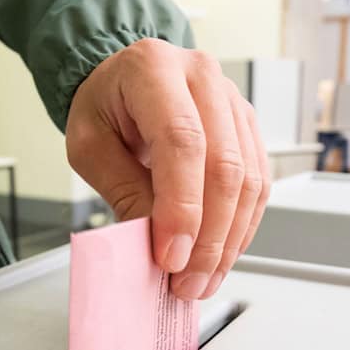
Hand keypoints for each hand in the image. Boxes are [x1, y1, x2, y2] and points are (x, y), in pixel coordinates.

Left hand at [66, 38, 270, 300]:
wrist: (122, 82)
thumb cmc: (104, 107)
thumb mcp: (91, 146)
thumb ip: (123, 190)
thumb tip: (155, 245)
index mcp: (154, 69)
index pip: (181, 141)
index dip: (181, 207)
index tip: (171, 257)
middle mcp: (203, 77)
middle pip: (223, 165)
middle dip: (208, 236)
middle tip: (187, 281)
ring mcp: (233, 101)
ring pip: (248, 180)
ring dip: (228, 241)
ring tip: (202, 280)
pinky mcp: (247, 127)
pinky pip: (258, 184)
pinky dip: (241, 228)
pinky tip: (221, 256)